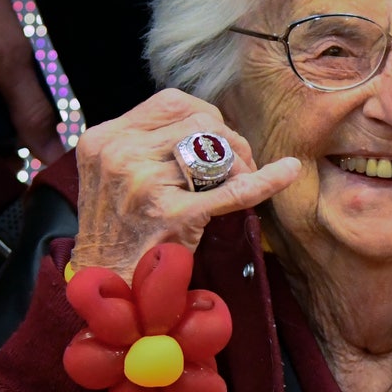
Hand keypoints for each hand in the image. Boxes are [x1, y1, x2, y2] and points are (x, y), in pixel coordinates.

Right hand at [71, 89, 299, 280]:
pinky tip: (287, 172)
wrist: (105, 288)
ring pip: (217, 150)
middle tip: (239, 168)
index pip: (172, 103)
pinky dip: (266, 180)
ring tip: (239, 186)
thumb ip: (147, 144)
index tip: (218, 140)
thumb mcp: (112, 175)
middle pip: (200, 122)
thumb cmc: (117, 231)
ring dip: (240, 166)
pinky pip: (234, 189)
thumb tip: (208, 128)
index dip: (206, 117)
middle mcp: (120, 155)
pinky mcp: (175, 215)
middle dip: (229, 141)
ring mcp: (145, 184)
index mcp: (103, 139)